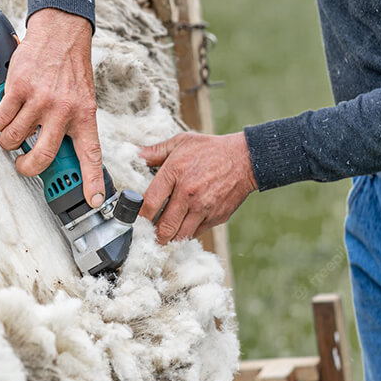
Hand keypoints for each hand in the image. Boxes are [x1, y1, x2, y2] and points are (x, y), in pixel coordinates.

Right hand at [0, 9, 104, 207]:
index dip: (91, 181)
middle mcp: (63, 111)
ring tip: (13, 130)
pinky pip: (1, 119)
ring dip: (8, 140)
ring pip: (13, 139)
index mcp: (84, 117)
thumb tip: (60, 154)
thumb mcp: (83, 100)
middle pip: (40, 157)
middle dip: (26, 168)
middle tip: (22, 164)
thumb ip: (73, 126)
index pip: (91, 155)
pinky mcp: (19, 88)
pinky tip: (6, 112)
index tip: (92, 201)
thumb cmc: (70, 69)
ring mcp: (40, 100)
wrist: (61, 33)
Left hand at [139, 131, 257, 243]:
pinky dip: (186, 234)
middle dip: (152, 234)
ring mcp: (204, 208)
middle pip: (163, 227)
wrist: (247, 158)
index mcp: (175, 173)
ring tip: (162, 234)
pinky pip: (196, 234)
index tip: (134, 219)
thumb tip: (135, 155)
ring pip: (179, 236)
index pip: (149, 204)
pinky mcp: (216, 217)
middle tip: (147, 234)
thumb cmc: (212, 150)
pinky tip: (181, 226)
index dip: (138, 216)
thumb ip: (155, 151)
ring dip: (169, 238)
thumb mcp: (181, 142)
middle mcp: (188, 194)